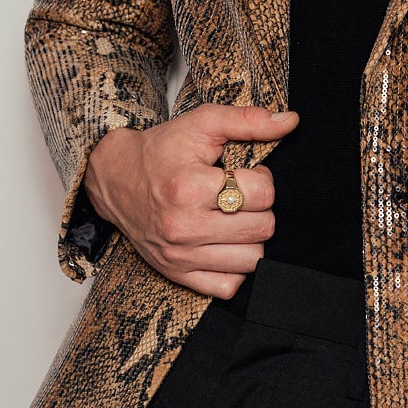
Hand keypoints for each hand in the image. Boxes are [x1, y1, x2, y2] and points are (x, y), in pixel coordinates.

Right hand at [82, 102, 299, 298]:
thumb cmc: (161, 149)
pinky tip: (226, 243)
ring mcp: (180, 256)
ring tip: (235, 218)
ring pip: (253, 260)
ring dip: (251, 237)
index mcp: (190, 188)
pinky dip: (235, 268)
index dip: (262, 180)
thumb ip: (248, 120)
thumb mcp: (202, 123)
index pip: (263, 195)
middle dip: (260, 208)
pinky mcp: (177, 275)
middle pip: (263, 228)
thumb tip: (292, 120)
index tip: (246, 174)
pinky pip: (229, 286)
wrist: (115, 179)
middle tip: (241, 195)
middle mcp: (184, 227)